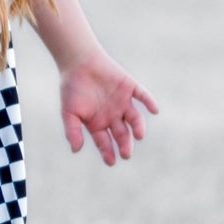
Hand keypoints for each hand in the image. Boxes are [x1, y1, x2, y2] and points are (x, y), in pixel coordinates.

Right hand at [59, 46, 158, 166]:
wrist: (78, 62)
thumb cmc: (71, 88)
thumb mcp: (69, 112)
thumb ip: (73, 131)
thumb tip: (76, 150)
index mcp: (97, 123)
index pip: (105, 142)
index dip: (108, 152)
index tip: (112, 162)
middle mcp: (112, 116)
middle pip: (122, 134)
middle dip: (125, 144)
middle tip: (126, 154)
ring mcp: (123, 102)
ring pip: (135, 119)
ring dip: (138, 127)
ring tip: (138, 136)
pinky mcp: (130, 88)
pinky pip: (143, 96)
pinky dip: (149, 102)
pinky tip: (154, 110)